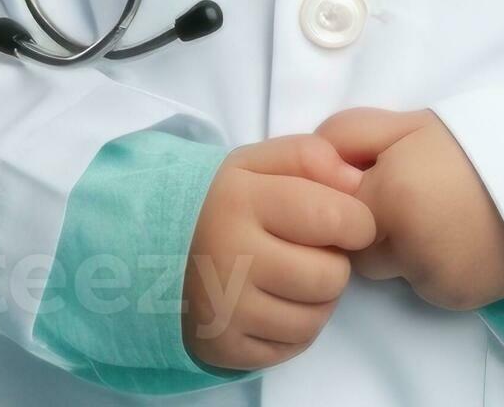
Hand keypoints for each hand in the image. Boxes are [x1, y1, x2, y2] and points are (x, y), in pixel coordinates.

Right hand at [181, 134, 375, 371]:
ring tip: (289, 277)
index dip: (356, 221)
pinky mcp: (225, 347)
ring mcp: (225, 308)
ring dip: (315, 299)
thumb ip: (305, 156)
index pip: (335, 217)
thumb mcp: (251, 164)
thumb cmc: (215, 204)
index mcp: (240, 200)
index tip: (344, 220)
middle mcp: (230, 257)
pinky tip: (272, 303)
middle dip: (330, 263)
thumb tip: (354, 179)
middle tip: (306, 252)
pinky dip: (293, 328)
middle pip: (331, 276)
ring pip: (316, 317)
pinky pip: (293, 346)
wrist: (147, 250)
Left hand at [315, 107, 503, 311]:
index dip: (345, 194)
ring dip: (400, 247)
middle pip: (354, 248)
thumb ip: (347, 136)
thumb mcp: (407, 123)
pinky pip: (422, 284)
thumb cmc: (478, 143)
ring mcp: (433, 279)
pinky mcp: (457, 299)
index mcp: (388, 200)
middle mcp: (406, 249)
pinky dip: (430, 265)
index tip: (371, 176)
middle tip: (408, 194)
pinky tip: (458, 236)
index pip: (328, 213)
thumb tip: (315, 166)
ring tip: (439, 213)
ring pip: (388, 269)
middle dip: (370, 224)